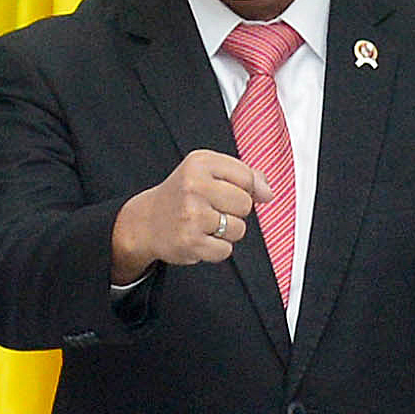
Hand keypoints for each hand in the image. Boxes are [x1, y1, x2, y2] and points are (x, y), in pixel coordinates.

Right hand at [111, 152, 267, 278]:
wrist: (147, 222)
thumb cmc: (184, 194)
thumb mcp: (208, 171)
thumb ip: (244, 175)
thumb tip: (268, 192)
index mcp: (200, 163)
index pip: (246, 177)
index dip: (245, 189)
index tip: (228, 192)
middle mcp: (194, 186)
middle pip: (245, 204)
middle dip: (235, 211)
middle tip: (213, 209)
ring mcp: (191, 215)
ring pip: (238, 229)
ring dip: (227, 232)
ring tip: (206, 224)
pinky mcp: (190, 241)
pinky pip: (226, 250)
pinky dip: (217, 248)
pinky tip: (200, 238)